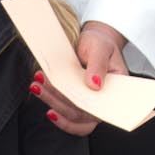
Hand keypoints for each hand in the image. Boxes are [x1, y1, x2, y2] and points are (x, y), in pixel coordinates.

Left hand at [30, 21, 128, 136]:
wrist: (93, 39)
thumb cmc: (101, 43)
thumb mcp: (101, 47)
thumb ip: (99, 65)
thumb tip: (95, 85)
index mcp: (116, 92)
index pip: (103, 111)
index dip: (88, 113)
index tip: (72, 104)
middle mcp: (102, 102)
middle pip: (82, 115)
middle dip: (60, 104)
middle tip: (43, 88)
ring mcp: (87, 102)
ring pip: (70, 115)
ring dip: (51, 102)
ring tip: (37, 86)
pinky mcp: (74, 99)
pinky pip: (62, 109)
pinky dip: (50, 100)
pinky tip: (39, 89)